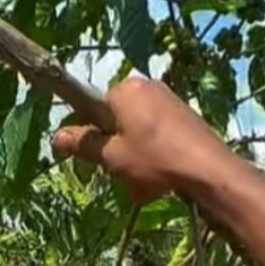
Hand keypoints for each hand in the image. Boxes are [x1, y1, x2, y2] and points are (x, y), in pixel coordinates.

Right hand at [51, 77, 238, 201]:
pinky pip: (156, 134)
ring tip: (145, 180)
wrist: (209, 169)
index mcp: (124, 89)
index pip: (92, 109)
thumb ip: (83, 144)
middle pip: (116, 120)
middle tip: (123, 173)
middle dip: (116, 149)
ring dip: (134, 157)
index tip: (95, 158)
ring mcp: (168, 98)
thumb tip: (55, 136)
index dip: (90, 136)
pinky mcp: (184, 114)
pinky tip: (162, 175)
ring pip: (136, 131)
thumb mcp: (113, 157)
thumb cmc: (155, 160)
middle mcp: (146, 85)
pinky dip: (153, 154)